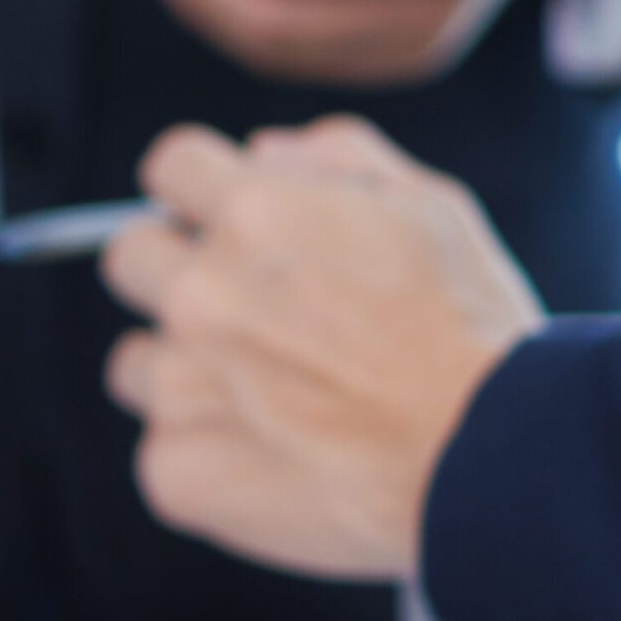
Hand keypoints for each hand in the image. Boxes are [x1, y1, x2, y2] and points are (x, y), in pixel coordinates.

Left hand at [101, 117, 542, 578]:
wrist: (491, 463)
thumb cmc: (471, 334)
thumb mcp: (430, 207)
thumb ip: (336, 157)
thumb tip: (260, 151)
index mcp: (254, 214)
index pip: (169, 167)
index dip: (198, 190)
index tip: (221, 219)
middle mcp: (201, 291)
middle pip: (129, 257)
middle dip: (176, 273)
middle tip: (249, 316)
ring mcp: (180, 383)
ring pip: (135, 362)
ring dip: (186, 372)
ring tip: (275, 401)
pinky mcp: (176, 468)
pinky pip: (163, 450)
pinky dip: (210, 457)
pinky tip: (280, 463)